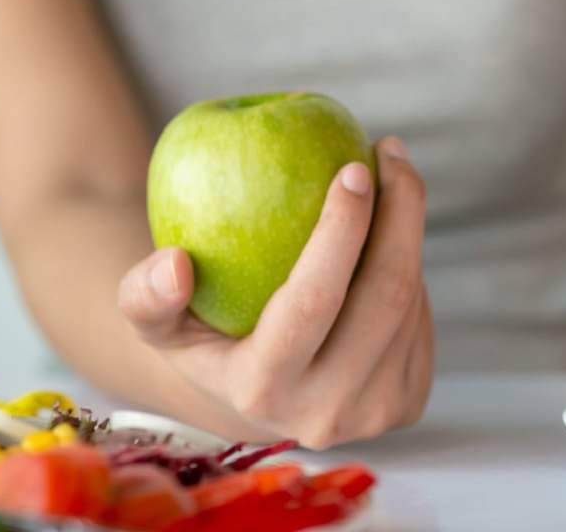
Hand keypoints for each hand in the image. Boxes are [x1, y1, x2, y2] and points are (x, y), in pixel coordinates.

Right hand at [118, 138, 432, 447]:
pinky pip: (421, 318)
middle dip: (401, 213)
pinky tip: (391, 232)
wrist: (257, 395)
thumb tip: (174, 263)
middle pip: (384, 297)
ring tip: (391, 180)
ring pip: (410, 302)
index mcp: (260, 390)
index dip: (341, 230)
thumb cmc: (202, 334)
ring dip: (407, 232)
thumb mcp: (158, 321)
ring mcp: (374, 413)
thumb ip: (144, 295)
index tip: (353, 168)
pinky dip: (409, 266)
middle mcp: (325, 413)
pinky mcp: (408, 402)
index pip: (312, 302)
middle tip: (389, 153)